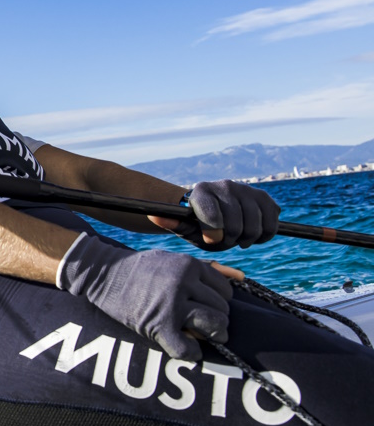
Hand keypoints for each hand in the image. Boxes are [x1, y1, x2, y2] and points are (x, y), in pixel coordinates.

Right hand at [61, 235, 232, 359]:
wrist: (102, 274)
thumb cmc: (140, 269)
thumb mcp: (173, 260)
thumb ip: (207, 268)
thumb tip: (242, 277)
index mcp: (189, 266)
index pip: (226, 291)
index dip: (219, 302)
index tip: (205, 306)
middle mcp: (183, 284)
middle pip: (222, 310)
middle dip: (216, 319)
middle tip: (201, 323)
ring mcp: (171, 305)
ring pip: (214, 326)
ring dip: (211, 335)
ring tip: (200, 334)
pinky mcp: (158, 326)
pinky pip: (187, 348)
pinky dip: (191, 352)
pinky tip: (186, 346)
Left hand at [151, 180, 280, 250]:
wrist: (215, 214)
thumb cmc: (197, 224)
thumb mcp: (183, 227)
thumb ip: (170, 223)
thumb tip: (152, 215)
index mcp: (202, 191)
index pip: (212, 215)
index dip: (213, 234)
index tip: (210, 239)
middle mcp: (225, 185)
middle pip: (236, 225)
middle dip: (230, 240)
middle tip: (223, 240)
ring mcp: (247, 189)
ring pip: (256, 226)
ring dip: (247, 239)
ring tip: (236, 238)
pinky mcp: (264, 197)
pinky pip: (272, 223)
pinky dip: (264, 235)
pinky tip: (251, 234)